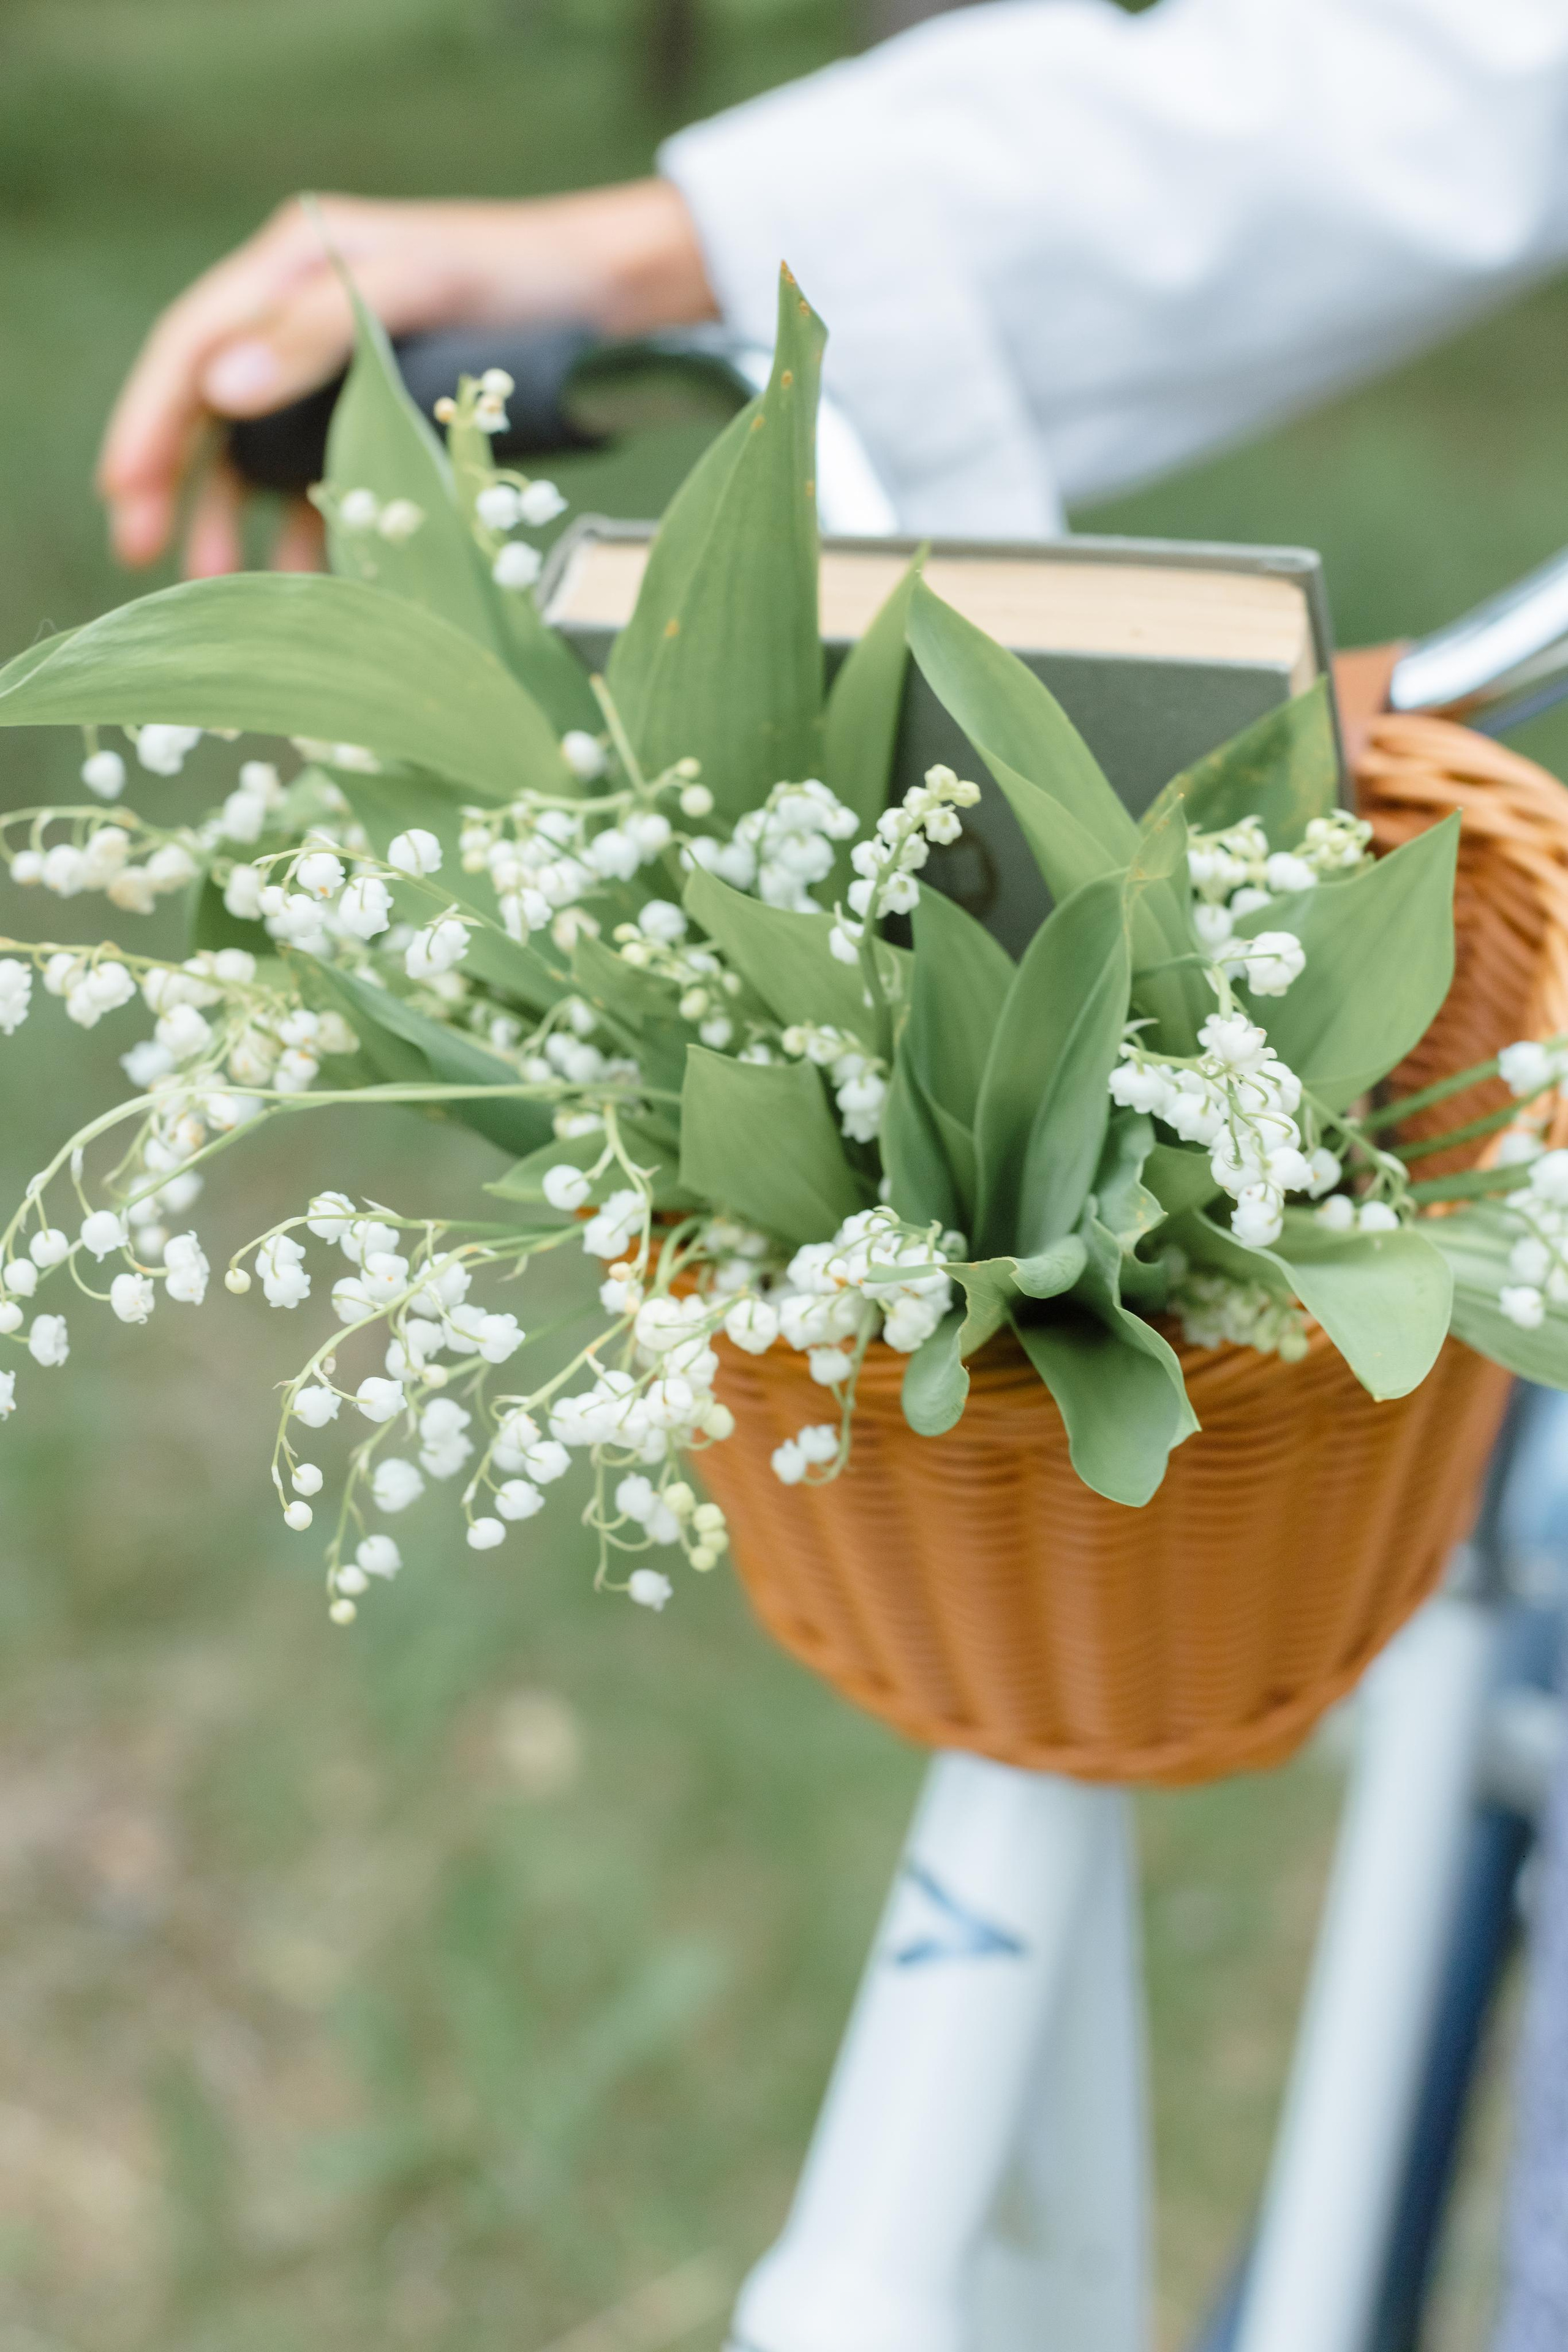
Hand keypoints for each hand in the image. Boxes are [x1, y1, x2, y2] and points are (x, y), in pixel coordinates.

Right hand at [97, 182, 716, 576]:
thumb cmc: (519, 280)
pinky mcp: (379, 415)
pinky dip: (306, 529)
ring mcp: (338, 369)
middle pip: (210, 403)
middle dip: (172, 482)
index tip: (123, 494)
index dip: (149, 422)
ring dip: (232, 517)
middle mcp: (301, 313)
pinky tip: (300, 584)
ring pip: (259, 448)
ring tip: (216, 586)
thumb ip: (321, 332)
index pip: (193, 344)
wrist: (607, 296)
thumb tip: (223, 389)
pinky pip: (321, 476)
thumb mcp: (421, 289)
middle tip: (143, 554)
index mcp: (293, 265)